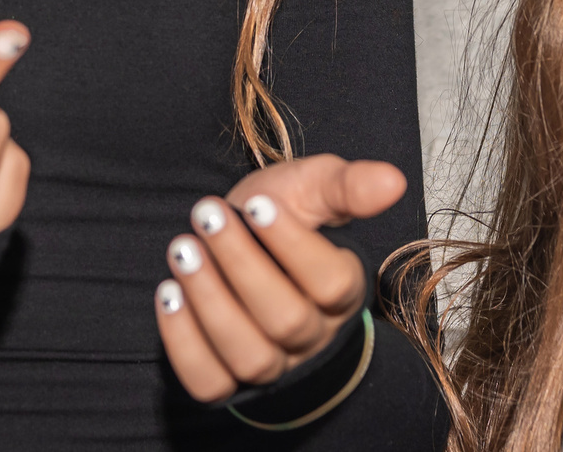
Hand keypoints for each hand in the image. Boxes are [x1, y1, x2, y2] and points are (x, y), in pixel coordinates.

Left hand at [152, 154, 405, 403]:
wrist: (236, 238)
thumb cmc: (278, 212)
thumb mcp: (312, 187)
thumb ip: (347, 186)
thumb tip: (393, 180)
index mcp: (344, 289)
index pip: (331, 284)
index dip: (292, 245)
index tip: (255, 202)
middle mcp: (312, 336)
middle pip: (287, 321)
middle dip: (241, 265)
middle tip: (207, 215)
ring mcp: (272, 364)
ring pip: (250, 357)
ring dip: (210, 302)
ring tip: (183, 251)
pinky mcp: (228, 380)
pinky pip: (210, 382)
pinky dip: (185, 343)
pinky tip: (169, 294)